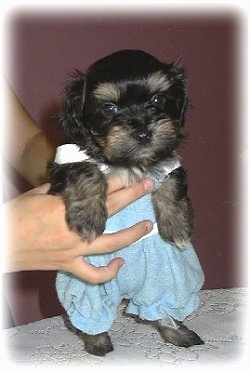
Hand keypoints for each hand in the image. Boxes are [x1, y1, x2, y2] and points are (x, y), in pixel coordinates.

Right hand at [4, 177, 153, 282]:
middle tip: (148, 185)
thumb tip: (80, 182)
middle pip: (111, 208)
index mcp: (65, 207)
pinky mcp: (68, 265)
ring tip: (148, 226)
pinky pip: (93, 274)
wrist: (1, 244)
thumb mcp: (36, 194)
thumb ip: (61, 188)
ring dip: (133, 233)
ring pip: (111, 243)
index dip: (117, 179)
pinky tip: (120, 264)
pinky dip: (108, 272)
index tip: (131, 172)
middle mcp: (75, 228)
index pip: (99, 189)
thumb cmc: (14, 216)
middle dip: (132, 194)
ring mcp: (74, 250)